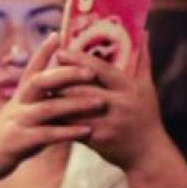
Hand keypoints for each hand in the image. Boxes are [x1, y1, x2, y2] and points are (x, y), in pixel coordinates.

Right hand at [0, 34, 101, 180]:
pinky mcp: (19, 141)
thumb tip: (58, 88)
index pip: (31, 68)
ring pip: (47, 108)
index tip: (58, 34)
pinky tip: (87, 131)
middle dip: (65, 74)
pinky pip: (47, 135)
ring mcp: (17, 122)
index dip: (43, 51)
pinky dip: (68, 132)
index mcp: (19, 96)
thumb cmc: (9, 137)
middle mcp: (16, 105)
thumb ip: (37, 101)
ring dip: (75, 104)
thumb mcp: (20, 114)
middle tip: (91, 71)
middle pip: (39, 82)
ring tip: (100, 102)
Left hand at [55, 35, 166, 171]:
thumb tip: (142, 32)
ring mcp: (107, 124)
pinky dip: (58, 120)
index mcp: (129, 89)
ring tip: (38, 90)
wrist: (148, 154)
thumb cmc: (146, 116)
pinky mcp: (96, 140)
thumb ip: (141, 61)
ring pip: (73, 109)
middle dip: (60, 80)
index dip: (79, 60)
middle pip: (81, 89)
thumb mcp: (147, 88)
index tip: (60, 51)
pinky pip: (71, 127)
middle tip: (42, 71)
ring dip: (54, 100)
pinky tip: (44, 113)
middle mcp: (119, 105)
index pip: (101, 70)